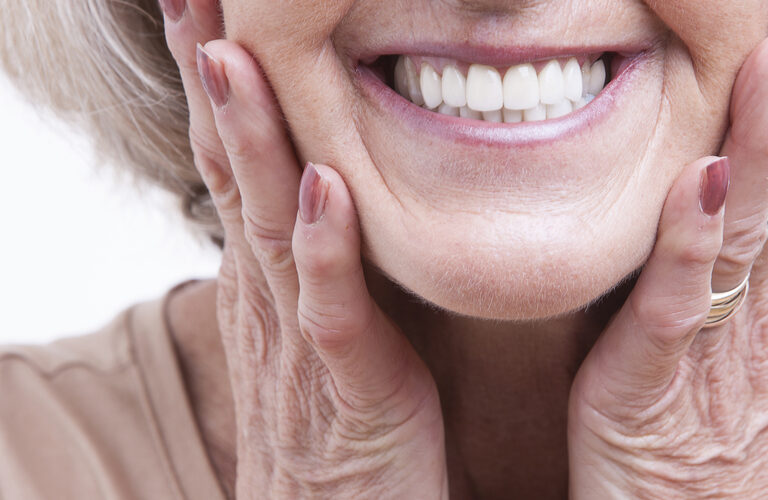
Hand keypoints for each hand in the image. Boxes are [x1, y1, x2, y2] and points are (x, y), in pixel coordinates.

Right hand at [159, 1, 447, 497]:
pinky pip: (331, 312)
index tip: (209, 7)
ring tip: (234, 57)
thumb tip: (322, 188)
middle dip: (214, 78)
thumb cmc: (338, 424)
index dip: (220, 80)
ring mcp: (301, 341)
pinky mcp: (347, 388)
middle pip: (231, 170)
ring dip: (251, 140)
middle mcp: (270, 296)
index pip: (234, 159)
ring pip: (267, 226)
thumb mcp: (319, 325)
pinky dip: (323, 250)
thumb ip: (317, 259)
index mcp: (269, 277)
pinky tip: (321, 188)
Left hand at [568, 0, 767, 497]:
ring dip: (764, 137)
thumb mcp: (745, 319)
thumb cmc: (705, 417)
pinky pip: (681, 303)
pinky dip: (693, 241)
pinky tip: (701, 178)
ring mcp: (717, 338)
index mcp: (767, 278)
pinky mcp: (660, 380)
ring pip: (748, 225)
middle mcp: (756, 298)